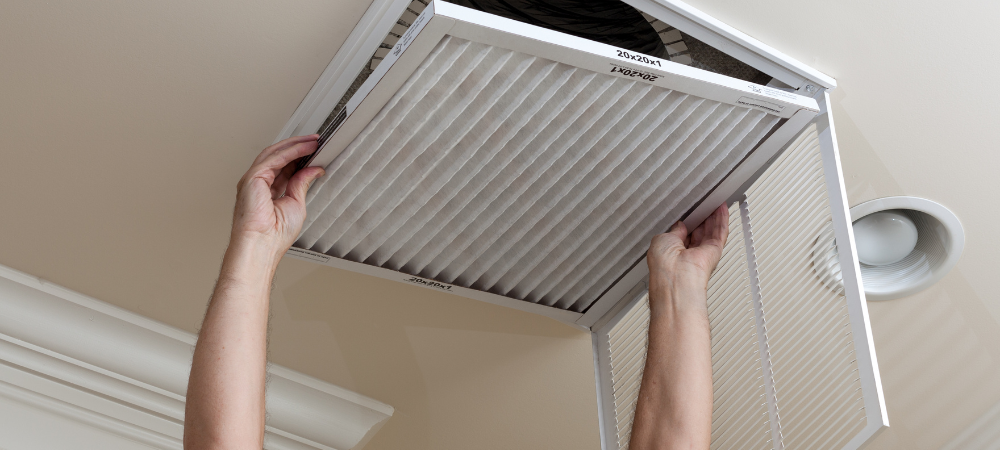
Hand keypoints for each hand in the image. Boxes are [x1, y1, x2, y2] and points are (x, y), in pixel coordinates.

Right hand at [231, 134, 325, 254]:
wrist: (262, 245)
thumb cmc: (275, 235)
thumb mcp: (296, 204)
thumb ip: (302, 184)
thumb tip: (313, 169)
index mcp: (267, 191)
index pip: (284, 167)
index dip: (299, 157)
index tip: (314, 151)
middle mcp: (258, 183)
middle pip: (278, 157)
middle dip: (298, 147)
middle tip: (316, 141)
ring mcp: (253, 179)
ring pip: (275, 153)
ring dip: (296, 145)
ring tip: (313, 141)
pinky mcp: (252, 177)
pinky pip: (274, 158)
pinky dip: (291, 151)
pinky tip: (304, 148)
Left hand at [647, 204, 729, 305]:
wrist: (676, 279)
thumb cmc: (663, 265)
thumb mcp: (662, 239)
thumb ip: (673, 230)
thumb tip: (680, 224)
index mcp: (672, 251)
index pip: (682, 234)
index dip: (687, 221)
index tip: (690, 209)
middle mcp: (688, 253)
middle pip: (698, 231)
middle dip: (701, 216)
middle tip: (704, 202)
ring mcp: (702, 252)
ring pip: (711, 230)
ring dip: (713, 215)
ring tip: (714, 200)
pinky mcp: (715, 250)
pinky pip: (720, 232)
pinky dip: (722, 219)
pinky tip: (721, 208)